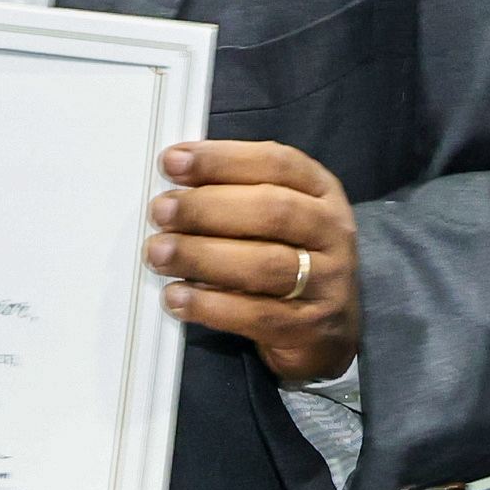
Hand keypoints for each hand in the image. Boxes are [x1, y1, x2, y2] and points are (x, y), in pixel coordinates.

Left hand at [148, 141, 359, 384]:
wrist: (330, 328)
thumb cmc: (291, 256)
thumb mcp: (278, 215)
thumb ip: (234, 191)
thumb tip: (175, 178)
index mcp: (322, 191)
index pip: (274, 163)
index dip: (221, 160)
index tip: (173, 161)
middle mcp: (331, 232)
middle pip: (270, 211)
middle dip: (207, 208)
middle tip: (161, 211)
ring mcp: (327, 282)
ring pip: (262, 265)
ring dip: (201, 257)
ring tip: (159, 253)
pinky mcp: (309, 327)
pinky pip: (256, 315)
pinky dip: (210, 305)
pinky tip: (177, 297)